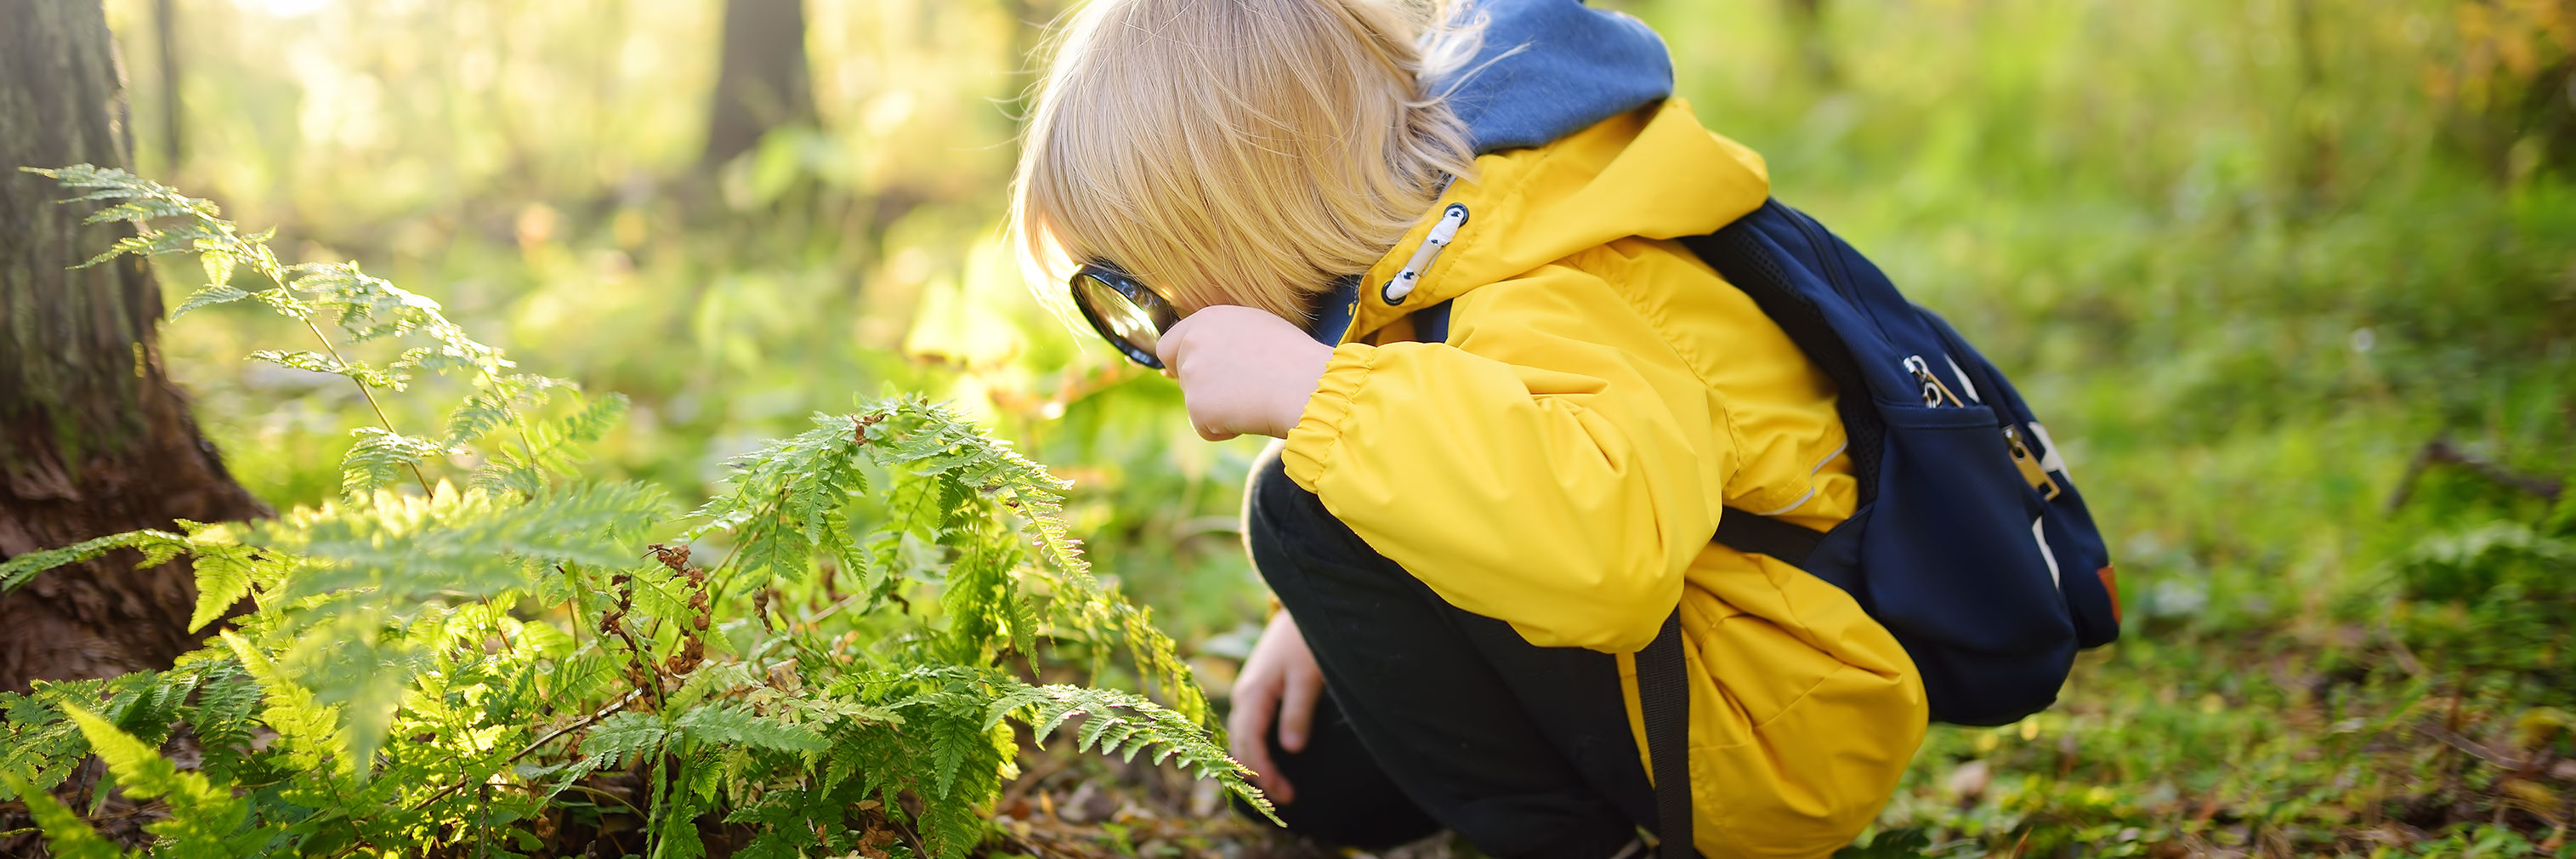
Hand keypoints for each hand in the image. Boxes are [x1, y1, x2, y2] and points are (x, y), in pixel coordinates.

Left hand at [1155, 305, 1333, 440]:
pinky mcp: (1197, 407)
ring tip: (1254, 400)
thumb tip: (1192, 360)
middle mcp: (1192, 343)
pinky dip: (1224, 429)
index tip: (1195, 376)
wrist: (1305, 384)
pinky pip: (1205, 428)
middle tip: (1238, 392)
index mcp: (1206, 319)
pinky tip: (1250, 415)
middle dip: (1203, 388)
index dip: (1178, 363)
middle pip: (1181, 376)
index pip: (1170, 344)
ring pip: (1196, 403)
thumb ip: (1220, 338)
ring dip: (1218, 409)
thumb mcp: (1254, 329)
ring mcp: (1192, 375)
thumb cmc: (1292, 357)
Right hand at [1228, 609, 1323, 804]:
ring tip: (1279, 787)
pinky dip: (1256, 748)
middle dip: (1259, 776)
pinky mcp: (1257, 689)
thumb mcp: (1308, 677)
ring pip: (1242, 737)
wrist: (1305, 604)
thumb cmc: (1307, 640)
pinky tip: (1270, 760)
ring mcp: (1248, 691)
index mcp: (1253, 694)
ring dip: (1256, 764)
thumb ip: (1298, 712)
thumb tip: (1291, 750)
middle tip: (1288, 799)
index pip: (1251, 745)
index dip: (1265, 774)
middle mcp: (1244, 695)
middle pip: (1241, 745)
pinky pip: (1249, 727)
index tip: (1286, 796)